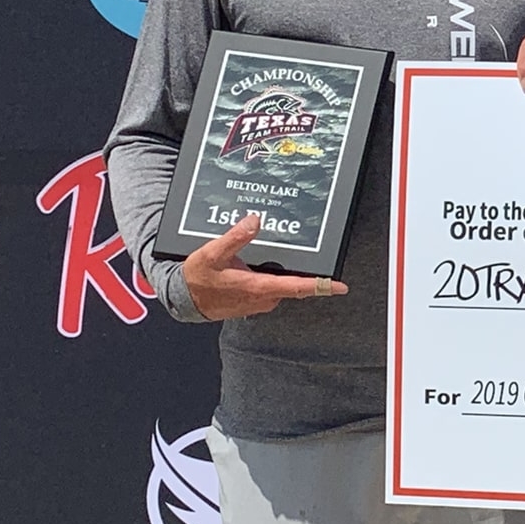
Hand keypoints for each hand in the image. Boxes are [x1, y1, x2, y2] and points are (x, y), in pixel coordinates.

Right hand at [183, 215, 347, 319]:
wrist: (183, 298)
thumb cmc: (198, 278)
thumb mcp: (212, 253)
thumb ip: (235, 237)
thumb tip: (254, 221)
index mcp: (258, 287)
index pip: (297, 287)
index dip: (321, 286)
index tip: (340, 286)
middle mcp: (263, 298)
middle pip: (295, 285)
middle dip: (307, 273)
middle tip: (316, 255)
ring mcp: (260, 301)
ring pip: (283, 285)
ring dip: (285, 273)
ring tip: (280, 254)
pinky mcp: (255, 301)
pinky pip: (272, 287)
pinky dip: (272, 276)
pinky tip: (262, 264)